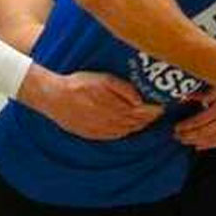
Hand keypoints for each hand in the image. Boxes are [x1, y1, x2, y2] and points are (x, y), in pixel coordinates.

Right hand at [18, 67, 163, 139]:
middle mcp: (111, 122)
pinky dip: (124, 132)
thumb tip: (140, 101)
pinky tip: (127, 127)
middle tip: (156, 113)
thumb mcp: (103, 79)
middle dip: (148, 119)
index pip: (142, 113)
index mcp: (116, 108)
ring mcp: (101, 130)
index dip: (154, 111)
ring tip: (144, 120)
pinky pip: (114, 136)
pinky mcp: (93, 134)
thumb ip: (123, 89)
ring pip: (127, 131)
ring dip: (137, 126)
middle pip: (136, 124)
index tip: (162, 107)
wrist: (53, 97)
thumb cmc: (78, 84)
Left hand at [173, 87, 215, 149]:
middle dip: (188, 135)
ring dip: (197, 141)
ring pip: (212, 138)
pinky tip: (201, 146)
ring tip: (185, 142)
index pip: (199, 120)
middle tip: (177, 136)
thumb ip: (203, 93)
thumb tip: (186, 97)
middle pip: (203, 131)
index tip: (177, 128)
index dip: (186, 126)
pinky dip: (211, 145)